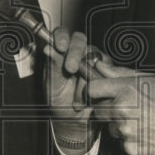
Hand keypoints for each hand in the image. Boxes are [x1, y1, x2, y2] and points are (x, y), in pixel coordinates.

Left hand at [46, 27, 112, 144]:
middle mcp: (78, 52)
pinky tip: (89, 97)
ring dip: (84, 77)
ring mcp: (94, 60)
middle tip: (70, 69)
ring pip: (93, 56)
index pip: (62, 34)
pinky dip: (96, 85)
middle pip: (80, 40)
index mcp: (61, 51)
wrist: (74, 121)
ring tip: (77, 96)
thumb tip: (47, 48)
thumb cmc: (60, 100)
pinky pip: (104, 72)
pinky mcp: (107, 71)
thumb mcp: (52, 84)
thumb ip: (52, 65)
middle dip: (74, 53)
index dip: (62, 36)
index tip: (59, 46)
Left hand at [88, 63, 154, 154]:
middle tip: (126, 109)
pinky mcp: (130, 149)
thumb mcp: (148, 79)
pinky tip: (144, 134)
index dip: (93, 91)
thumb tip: (98, 65)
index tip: (97, 93)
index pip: (91, 89)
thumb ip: (119, 73)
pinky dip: (129, 140)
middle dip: (108, 109)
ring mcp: (126, 132)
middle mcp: (123, 111)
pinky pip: (120, 143)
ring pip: (110, 128)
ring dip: (119, 125)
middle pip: (97, 110)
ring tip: (140, 121)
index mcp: (126, 90)